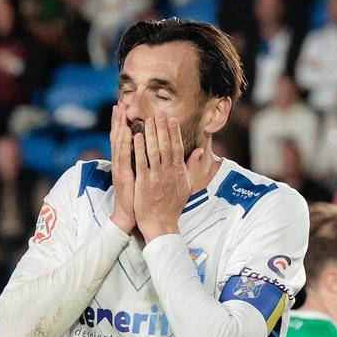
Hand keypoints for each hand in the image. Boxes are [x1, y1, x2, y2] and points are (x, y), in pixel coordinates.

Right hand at [109, 103, 135, 233]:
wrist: (130, 214)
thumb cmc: (137, 195)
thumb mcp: (140, 175)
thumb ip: (142, 162)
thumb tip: (147, 149)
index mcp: (125, 161)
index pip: (124, 138)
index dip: (123, 122)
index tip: (125, 107)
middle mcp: (120, 162)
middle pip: (118, 136)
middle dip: (119, 119)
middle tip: (120, 102)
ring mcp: (120, 167)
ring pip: (119, 142)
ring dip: (120, 125)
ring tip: (121, 110)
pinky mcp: (123, 175)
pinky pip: (124, 156)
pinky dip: (125, 143)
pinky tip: (127, 131)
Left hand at [133, 110, 205, 239]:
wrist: (161, 224)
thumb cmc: (173, 206)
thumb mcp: (187, 185)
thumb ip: (192, 166)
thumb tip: (200, 151)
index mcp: (178, 172)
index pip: (177, 147)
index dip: (173, 132)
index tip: (171, 118)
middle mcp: (168, 172)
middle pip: (165, 145)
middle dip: (161, 127)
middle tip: (158, 112)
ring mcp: (156, 177)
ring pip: (153, 150)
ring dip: (150, 133)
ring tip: (147, 119)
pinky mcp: (144, 182)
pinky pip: (141, 162)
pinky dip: (139, 148)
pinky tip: (137, 136)